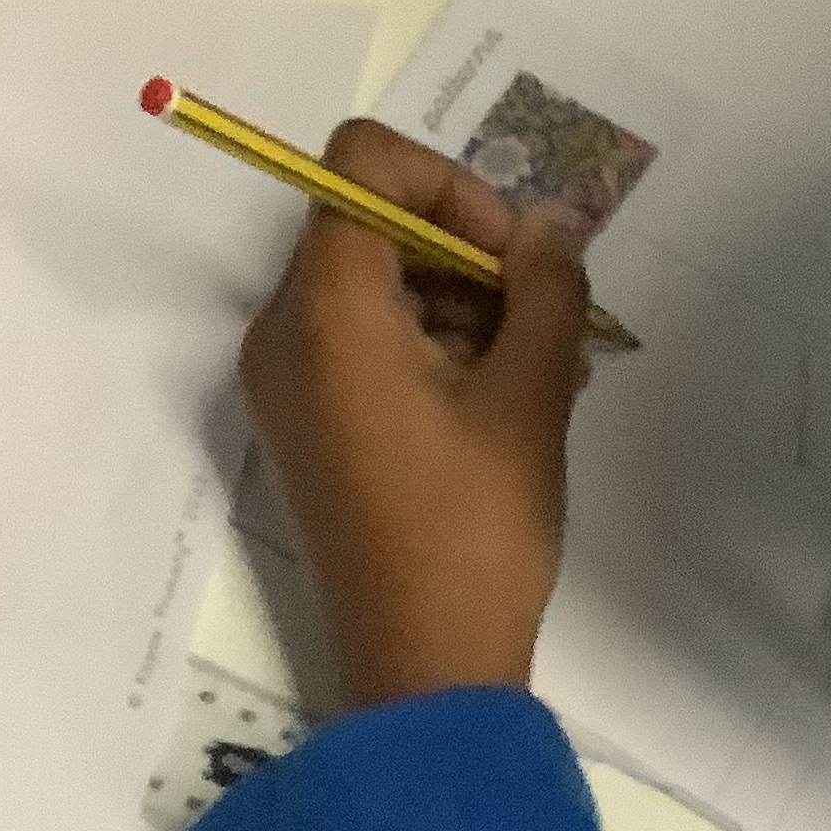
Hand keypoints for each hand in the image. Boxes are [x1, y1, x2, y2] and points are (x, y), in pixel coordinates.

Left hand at [241, 121, 594, 710]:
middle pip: (367, 221)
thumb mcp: (533, 397)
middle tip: (543, 315)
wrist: (423, 666)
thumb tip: (546, 227)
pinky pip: (361, 340)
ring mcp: (286, 382)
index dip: (447, 184)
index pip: (360, 164)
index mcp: (327, 312)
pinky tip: (505, 400)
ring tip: (542, 368)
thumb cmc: (477, 528)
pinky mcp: (306, 423)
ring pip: (372, 282)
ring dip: (459, 300)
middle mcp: (284, 332)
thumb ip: (545, 288)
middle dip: (464, 248)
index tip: (509, 256)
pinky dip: (430, 342)